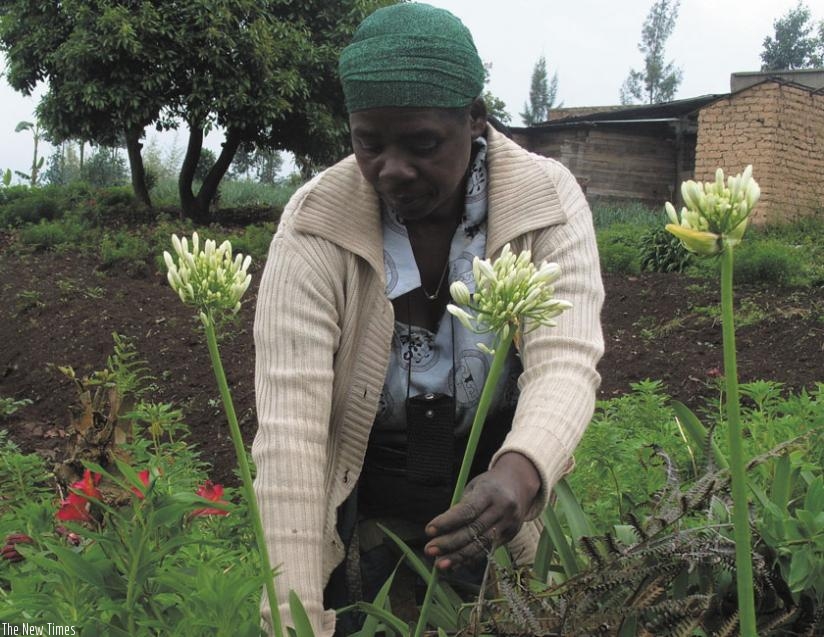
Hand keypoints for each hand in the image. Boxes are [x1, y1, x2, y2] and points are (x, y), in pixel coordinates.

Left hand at [423, 452, 540, 569]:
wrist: (519, 484)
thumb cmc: (489, 485)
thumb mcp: (474, 487)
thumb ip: (460, 508)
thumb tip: (441, 532)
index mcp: (490, 492)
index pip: (467, 510)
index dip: (447, 522)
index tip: (429, 530)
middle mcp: (502, 509)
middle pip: (473, 531)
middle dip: (449, 543)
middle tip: (430, 550)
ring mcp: (508, 524)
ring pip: (481, 545)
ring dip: (458, 557)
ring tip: (439, 564)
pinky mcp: (510, 536)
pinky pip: (487, 550)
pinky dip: (470, 559)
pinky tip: (455, 564)